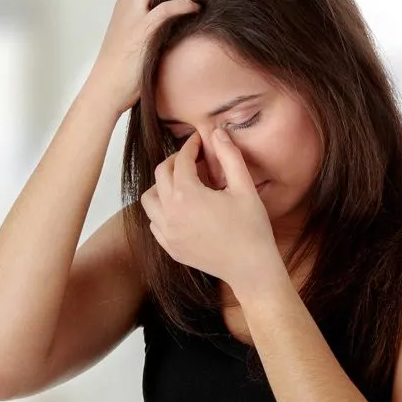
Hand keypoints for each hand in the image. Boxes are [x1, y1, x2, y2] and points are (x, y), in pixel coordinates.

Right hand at [84, 0, 199, 115]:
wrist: (104, 90)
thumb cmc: (122, 70)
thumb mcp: (136, 37)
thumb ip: (150, 22)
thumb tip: (176, 19)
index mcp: (126, 3)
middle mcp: (127, 3)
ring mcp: (132, 16)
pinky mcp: (141, 32)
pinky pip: (164, 8)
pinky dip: (183, 3)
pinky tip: (194, 8)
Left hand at [140, 129, 283, 290]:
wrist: (250, 268)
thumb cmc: (252, 229)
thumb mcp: (245, 188)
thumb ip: (230, 157)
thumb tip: (218, 133)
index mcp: (187, 195)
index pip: (181, 160)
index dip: (190, 146)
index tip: (199, 141)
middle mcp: (171, 213)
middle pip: (161, 175)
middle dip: (175, 161)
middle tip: (192, 158)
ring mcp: (167, 232)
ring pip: (149, 199)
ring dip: (162, 186)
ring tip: (182, 183)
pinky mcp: (170, 247)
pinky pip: (154, 222)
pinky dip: (161, 210)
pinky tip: (180, 208)